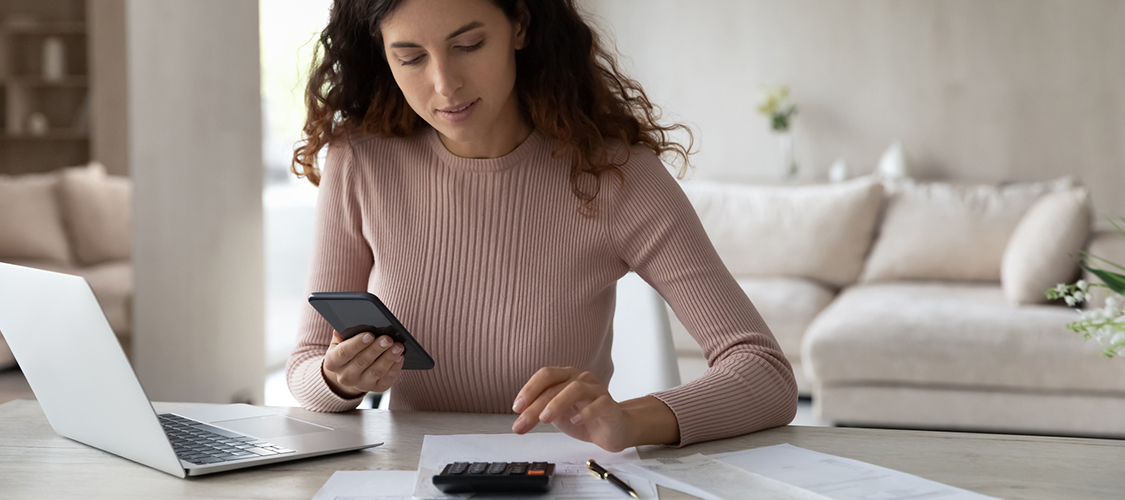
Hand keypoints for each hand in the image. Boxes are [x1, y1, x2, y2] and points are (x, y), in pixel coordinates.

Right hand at [321, 331, 404, 398]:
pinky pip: (387, 379)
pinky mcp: (376, 388)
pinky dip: (395, 368)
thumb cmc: (347, 349)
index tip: (370, 335)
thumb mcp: (340, 341)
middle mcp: (345, 377)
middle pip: (362, 362)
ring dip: (388, 358)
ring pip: (376, 371)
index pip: (344, 352)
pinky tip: (400, 357)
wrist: (351, 372)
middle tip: (388, 338)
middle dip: (376, 349)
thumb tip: (346, 325)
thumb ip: (343, 333)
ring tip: (398, 346)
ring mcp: (361, 384)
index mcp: (333, 362)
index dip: (357, 344)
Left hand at [511, 367, 678, 452]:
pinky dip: (585, 412)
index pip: (545, 375)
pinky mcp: (609, 405)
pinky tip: (575, 421)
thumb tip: (519, 419)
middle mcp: (581, 379)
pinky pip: (598, 403)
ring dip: (557, 403)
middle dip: (535, 406)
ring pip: (576, 388)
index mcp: (566, 378)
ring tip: (545, 418)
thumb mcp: (556, 415)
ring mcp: (596, 390)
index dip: (529, 389)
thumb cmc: (584, 418)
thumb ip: (539, 412)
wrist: (613, 430)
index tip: (517, 407)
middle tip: (523, 423)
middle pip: (555, 386)